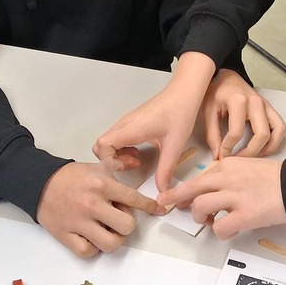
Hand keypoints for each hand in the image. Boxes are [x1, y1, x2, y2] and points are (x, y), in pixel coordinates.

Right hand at [37, 155, 163, 257]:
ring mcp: (79, 222)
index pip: (134, 199)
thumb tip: (136, 162)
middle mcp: (93, 204)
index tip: (158, 210)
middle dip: (127, 224)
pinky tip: (92, 238)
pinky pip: (88, 252)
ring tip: (108, 231)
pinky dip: (93, 248)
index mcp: (102, 185)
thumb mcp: (96, 166)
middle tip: (118, 218)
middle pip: (127, 226)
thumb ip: (118, 165)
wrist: (39, 183)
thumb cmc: (72, 177)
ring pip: (110, 243)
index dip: (150, 206)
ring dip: (114, 239)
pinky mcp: (65, 235)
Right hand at [94, 52, 215, 191]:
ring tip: (136, 160)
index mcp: (131, 128)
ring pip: (108, 141)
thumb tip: (162, 191)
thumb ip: (165, 170)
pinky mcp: (131, 122)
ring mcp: (126, 122)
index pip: (102, 146)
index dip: (108, 161)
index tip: (126, 167)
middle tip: (132, 165)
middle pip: (101, 145)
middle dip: (111, 160)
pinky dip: (122, 148)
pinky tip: (139, 151)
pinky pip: (116, 137)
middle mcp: (124, 124)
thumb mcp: (174, 146)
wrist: (184, 93)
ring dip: (117, 154)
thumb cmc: (179, 113)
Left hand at [158, 157, 285, 239]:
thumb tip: (212, 189)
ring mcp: (235, 197)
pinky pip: (220, 227)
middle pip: (192, 188)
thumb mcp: (248, 165)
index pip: (200, 177)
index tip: (178, 195)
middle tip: (167, 204)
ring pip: (201, 208)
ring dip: (200, 218)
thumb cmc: (276, 176)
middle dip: (176, 198)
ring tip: (209, 221)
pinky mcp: (245, 215)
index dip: (186, 189)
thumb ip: (229, 175)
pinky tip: (228, 230)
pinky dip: (220, 232)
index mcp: (228, 166)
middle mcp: (227, 179)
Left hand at [201, 69, 285, 159]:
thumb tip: (218, 155)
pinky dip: (275, 139)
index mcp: (238, 101)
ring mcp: (266, 105)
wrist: (226, 77)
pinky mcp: (270, 108)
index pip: (236, 132)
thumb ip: (212, 134)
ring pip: (278, 131)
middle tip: (238, 160)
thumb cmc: (216, 91)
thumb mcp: (208, 111)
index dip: (228, 148)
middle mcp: (256, 103)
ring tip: (254, 155)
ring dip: (269, 147)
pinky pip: (280, 127)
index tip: (221, 155)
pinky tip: (263, 146)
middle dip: (250, 152)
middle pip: (262, 134)